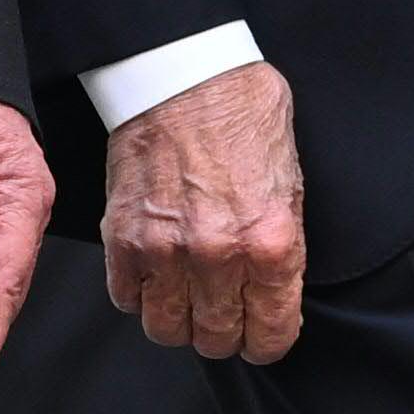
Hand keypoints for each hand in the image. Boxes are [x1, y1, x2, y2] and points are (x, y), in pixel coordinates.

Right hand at [101, 61, 305, 363]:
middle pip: (217, 340)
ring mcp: (165, 250)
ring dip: (179, 319)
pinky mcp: (122, 237)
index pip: (271, 336)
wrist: (183, 72)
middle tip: (224, 309)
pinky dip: (140, 294)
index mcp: (271, 241)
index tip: (262, 331)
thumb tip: (275, 292)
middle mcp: (218, 255)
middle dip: (224, 331)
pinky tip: (155, 272)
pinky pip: (127, 299)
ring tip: (186, 296)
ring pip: (167, 331)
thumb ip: (282, 246)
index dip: (268, 339)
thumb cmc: (241, 114)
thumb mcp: (290, 182)